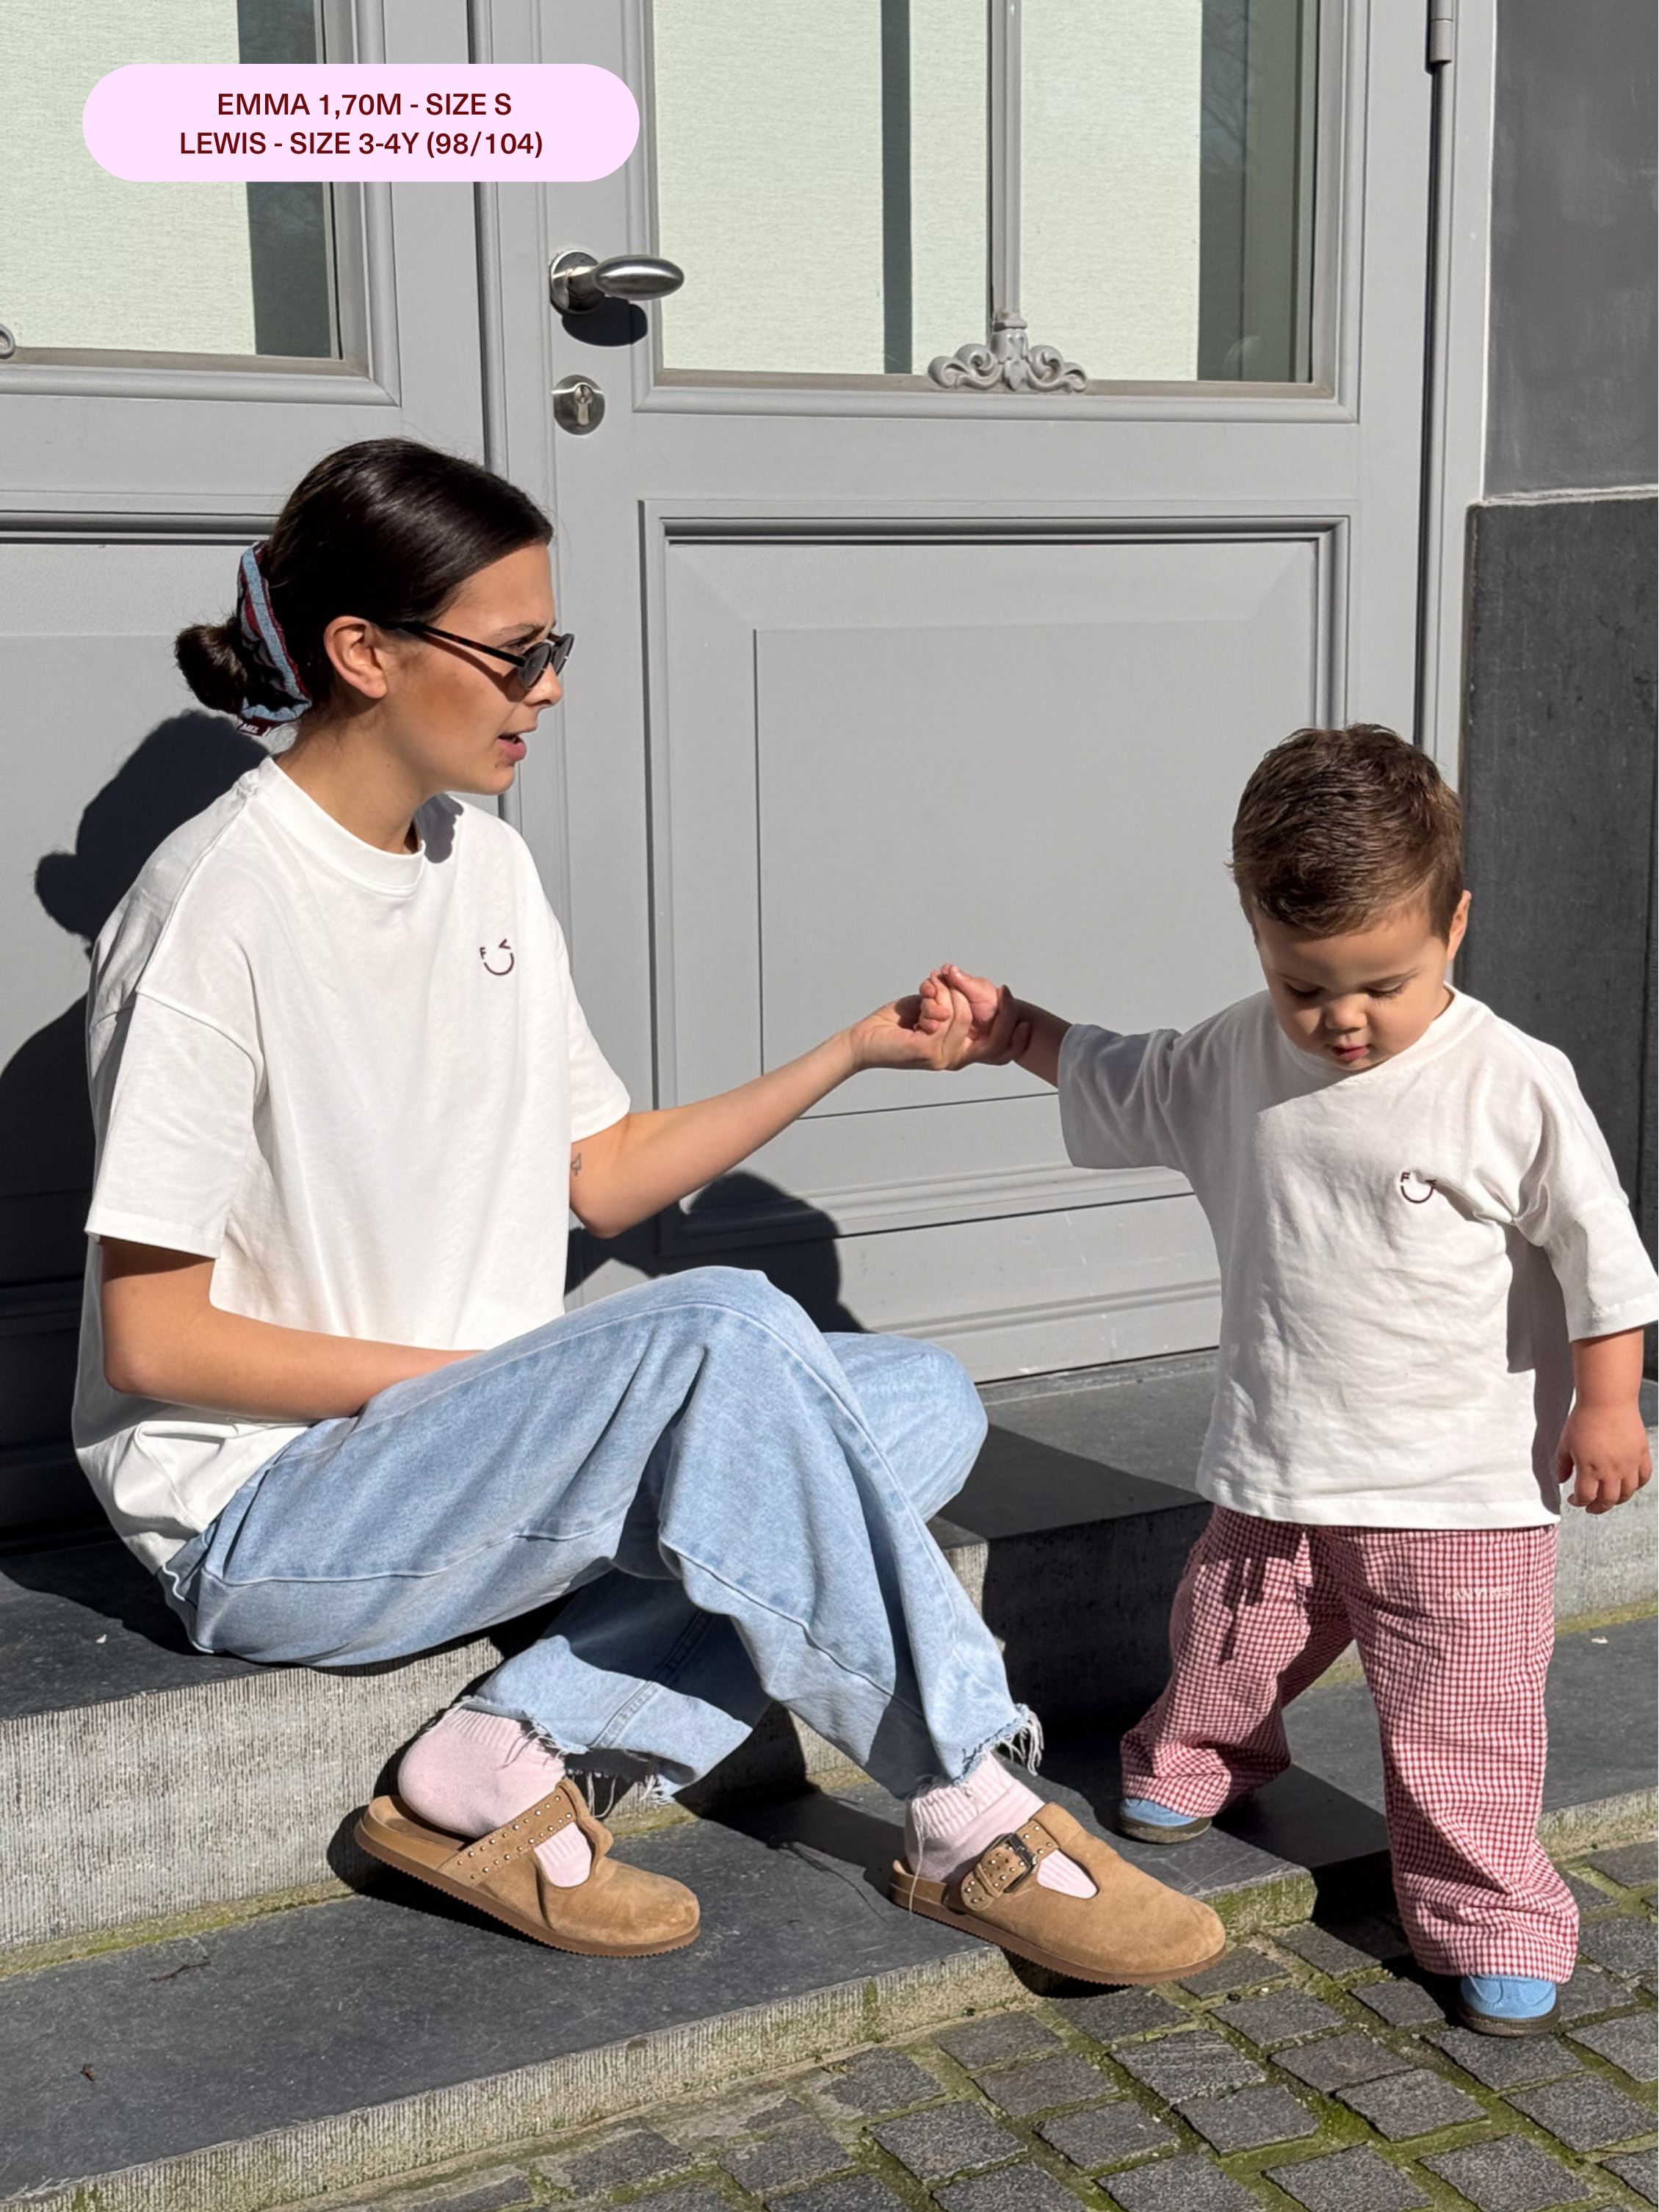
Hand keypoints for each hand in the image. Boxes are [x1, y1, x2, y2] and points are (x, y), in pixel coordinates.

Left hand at [848, 972, 1025, 1072]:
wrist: (862, 1040)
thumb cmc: (892, 1025)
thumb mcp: (931, 1009)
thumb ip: (952, 1005)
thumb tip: (968, 990)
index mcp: (957, 1052)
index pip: (998, 1053)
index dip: (1016, 1038)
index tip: (1023, 1016)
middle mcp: (953, 1059)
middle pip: (995, 1040)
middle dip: (1004, 1012)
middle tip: (1002, 991)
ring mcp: (941, 1057)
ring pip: (966, 1017)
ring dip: (950, 994)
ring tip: (931, 986)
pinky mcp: (927, 1050)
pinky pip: (947, 1017)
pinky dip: (936, 999)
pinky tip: (923, 998)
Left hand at [1556, 1398, 1652, 1513]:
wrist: (1607, 1401)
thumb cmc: (1584, 1419)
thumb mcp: (1565, 1442)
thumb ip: (1562, 1464)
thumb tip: (1560, 1480)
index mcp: (1589, 1469)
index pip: (1585, 1497)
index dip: (1578, 1502)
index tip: (1574, 1499)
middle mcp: (1611, 1471)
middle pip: (1607, 1500)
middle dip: (1597, 1507)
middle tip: (1591, 1507)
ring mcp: (1629, 1464)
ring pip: (1627, 1493)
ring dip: (1617, 1500)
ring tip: (1609, 1498)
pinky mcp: (1641, 1455)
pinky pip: (1643, 1478)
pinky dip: (1637, 1485)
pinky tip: (1629, 1484)